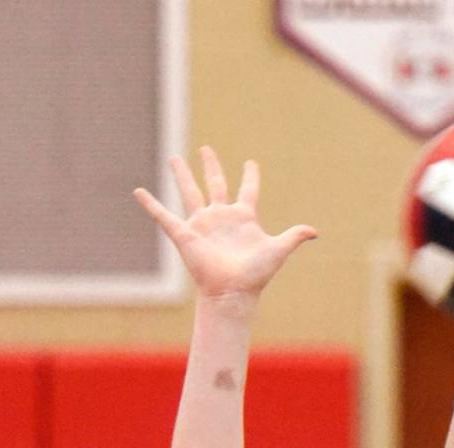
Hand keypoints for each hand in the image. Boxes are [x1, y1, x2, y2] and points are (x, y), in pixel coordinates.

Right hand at [134, 145, 316, 300]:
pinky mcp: (185, 234)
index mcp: (244, 218)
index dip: (250, 177)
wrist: (232, 292)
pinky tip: (138, 192)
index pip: (248, 191)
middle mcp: (222, 218)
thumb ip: (294, 237)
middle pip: (215, 185)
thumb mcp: (278, 250)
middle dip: (211, 167)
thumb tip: (315, 231)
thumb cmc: (255, 275)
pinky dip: (150, 205)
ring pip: (190, 193)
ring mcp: (202, 225)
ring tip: (173, 158)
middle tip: (206, 150)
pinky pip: (164, 217)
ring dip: (182, 176)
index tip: (251, 163)